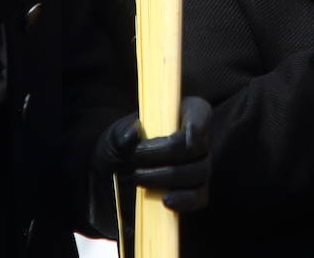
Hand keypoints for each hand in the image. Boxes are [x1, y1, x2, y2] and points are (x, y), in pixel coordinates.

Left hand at [92, 96, 211, 213]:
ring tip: (139, 178)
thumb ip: (123, 133)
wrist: (113, 180)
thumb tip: (134, 134)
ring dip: (167, 177)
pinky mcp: (194, 193)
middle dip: (166, 154)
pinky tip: (166, 200)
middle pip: (197, 147)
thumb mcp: (114, 138)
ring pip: (200, 172)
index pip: (200, 112)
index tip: (185, 139)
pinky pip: (200, 197)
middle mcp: (196, 139)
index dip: (198, 124)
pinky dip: (185, 200)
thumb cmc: (119, 151)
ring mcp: (199, 167)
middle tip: (136, 159)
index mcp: (181, 115)